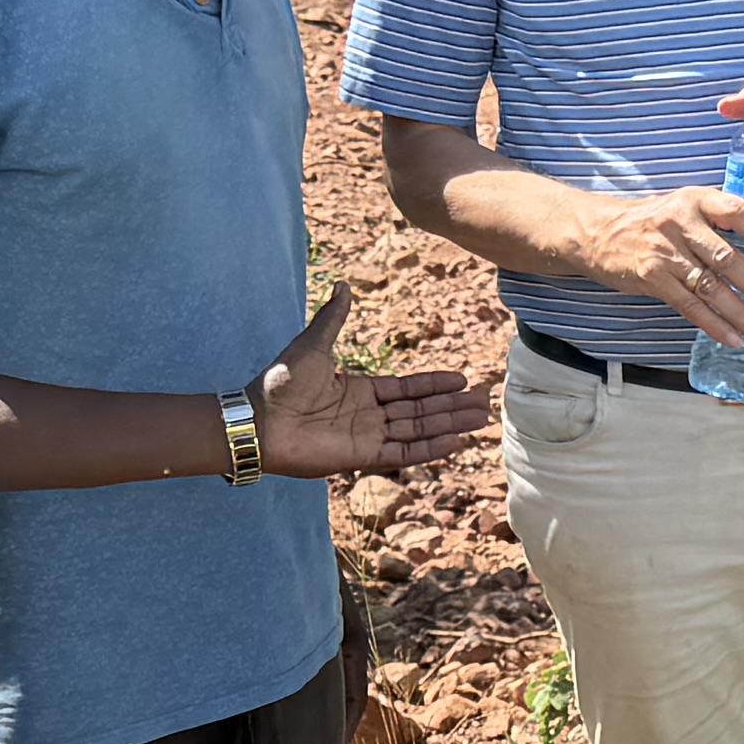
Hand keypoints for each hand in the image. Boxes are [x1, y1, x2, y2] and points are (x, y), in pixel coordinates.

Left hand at [252, 289, 498, 476]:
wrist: (260, 420)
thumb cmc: (280, 383)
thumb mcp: (312, 344)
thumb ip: (332, 318)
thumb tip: (342, 285)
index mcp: (359, 391)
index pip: (406, 388)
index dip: (434, 384)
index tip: (462, 379)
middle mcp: (367, 415)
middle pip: (420, 410)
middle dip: (452, 406)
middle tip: (484, 402)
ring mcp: (366, 437)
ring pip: (417, 430)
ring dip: (449, 424)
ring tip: (479, 419)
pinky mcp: (361, 457)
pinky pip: (402, 453)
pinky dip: (429, 449)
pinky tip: (454, 442)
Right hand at [596, 178, 743, 338]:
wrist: (599, 232)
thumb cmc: (651, 221)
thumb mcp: (684, 205)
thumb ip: (718, 218)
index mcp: (696, 200)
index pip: (737, 213)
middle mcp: (681, 223)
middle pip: (726, 257)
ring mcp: (665, 252)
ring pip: (709, 286)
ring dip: (738, 312)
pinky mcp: (652, 277)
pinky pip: (689, 305)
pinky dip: (713, 324)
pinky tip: (731, 337)